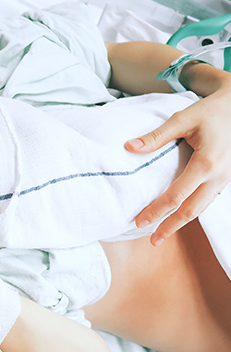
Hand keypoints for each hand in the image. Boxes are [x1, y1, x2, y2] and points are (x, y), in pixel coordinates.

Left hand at [127, 88, 230, 244]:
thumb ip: (156, 136)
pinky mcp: (224, 178)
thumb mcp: (182, 119)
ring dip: (182, 222)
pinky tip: (179, 216)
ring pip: (202, 208)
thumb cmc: (210, 111)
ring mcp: (224, 179)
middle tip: (152, 240)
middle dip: (170, 226)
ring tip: (162, 233)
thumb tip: (129, 147)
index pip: (177, 196)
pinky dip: (192, 211)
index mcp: (206, 163)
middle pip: (191, 210)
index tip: (140, 221)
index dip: (157, 210)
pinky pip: (207, 199)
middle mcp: (218, 176)